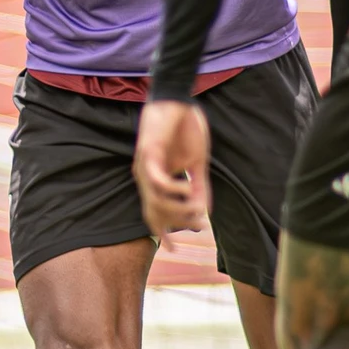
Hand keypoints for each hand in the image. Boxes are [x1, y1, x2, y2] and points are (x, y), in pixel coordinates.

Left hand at [133, 100, 211, 239]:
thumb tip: (204, 211)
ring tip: (196, 209)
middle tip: (200, 224)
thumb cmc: (186, 128)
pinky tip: (186, 189)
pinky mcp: (148, 153)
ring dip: (177, 209)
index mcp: (156, 180)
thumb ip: (199, 186)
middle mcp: (146, 177)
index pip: (154, 213)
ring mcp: (145, 166)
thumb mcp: (197, 162)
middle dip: (177, 223)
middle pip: (154, 213)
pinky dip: (172, 189)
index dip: (162, 233)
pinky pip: (157, 180)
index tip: (174, 250)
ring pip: (155, 200)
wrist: (179, 98)